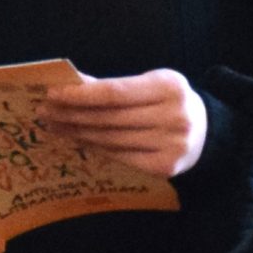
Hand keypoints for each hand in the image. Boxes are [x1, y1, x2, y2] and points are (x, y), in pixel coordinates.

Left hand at [38, 68, 207, 176]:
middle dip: (72, 115)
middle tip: (45, 112)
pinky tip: (78, 140)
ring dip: (77, 132)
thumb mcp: (149, 84)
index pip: (114, 93)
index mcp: (168, 87)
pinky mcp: (166, 168)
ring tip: (55, 126)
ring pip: (111, 140)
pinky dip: (95, 148)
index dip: (80, 95)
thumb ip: (112, 85)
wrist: (207, 133)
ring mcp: (172, 145)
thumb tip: (70, 84)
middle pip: (109, 118)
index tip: (52, 94)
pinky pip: (120, 157)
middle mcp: (174, 116)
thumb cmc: (168, 102)